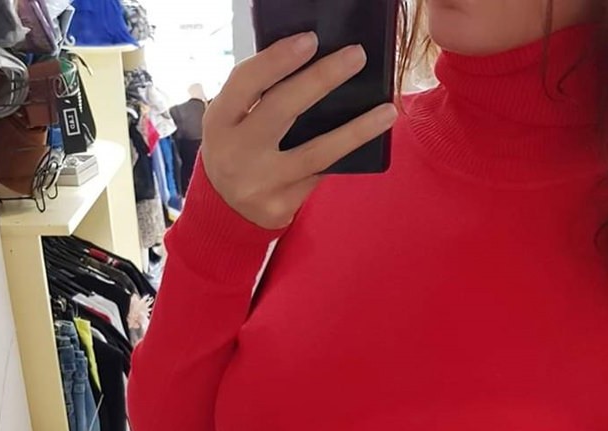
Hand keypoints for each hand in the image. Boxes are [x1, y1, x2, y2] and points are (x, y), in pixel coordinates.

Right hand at [202, 34, 397, 229]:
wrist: (226, 211)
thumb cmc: (235, 150)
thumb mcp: (231, 120)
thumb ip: (258, 95)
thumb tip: (310, 62)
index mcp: (220, 121)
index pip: (248, 82)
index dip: (278, 59)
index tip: (311, 40)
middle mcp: (237, 153)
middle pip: (283, 109)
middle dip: (322, 79)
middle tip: (356, 57)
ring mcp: (261, 183)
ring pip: (316, 152)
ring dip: (356, 131)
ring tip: (387, 112)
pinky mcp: (282, 206)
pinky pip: (320, 174)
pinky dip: (344, 155)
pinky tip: (368, 141)